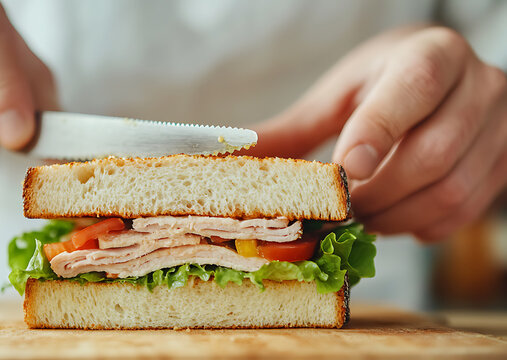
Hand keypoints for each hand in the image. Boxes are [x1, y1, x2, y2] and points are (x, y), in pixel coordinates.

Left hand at [251, 26, 506, 240]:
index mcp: (431, 54)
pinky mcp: (504, 163)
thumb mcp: (339, 95)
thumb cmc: (382, 86)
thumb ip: (293, 128)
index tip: (345, 169)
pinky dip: (421, 226)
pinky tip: (394, 217)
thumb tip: (230, 159)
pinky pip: (464, 211)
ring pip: (452, 190)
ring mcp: (500, 126)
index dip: (379, 130)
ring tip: (363, 217)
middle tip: (341, 209)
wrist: (444, 83)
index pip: (414, 87)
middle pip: (434, 152)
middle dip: (377, 192)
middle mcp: (478, 85)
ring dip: (396, 216)